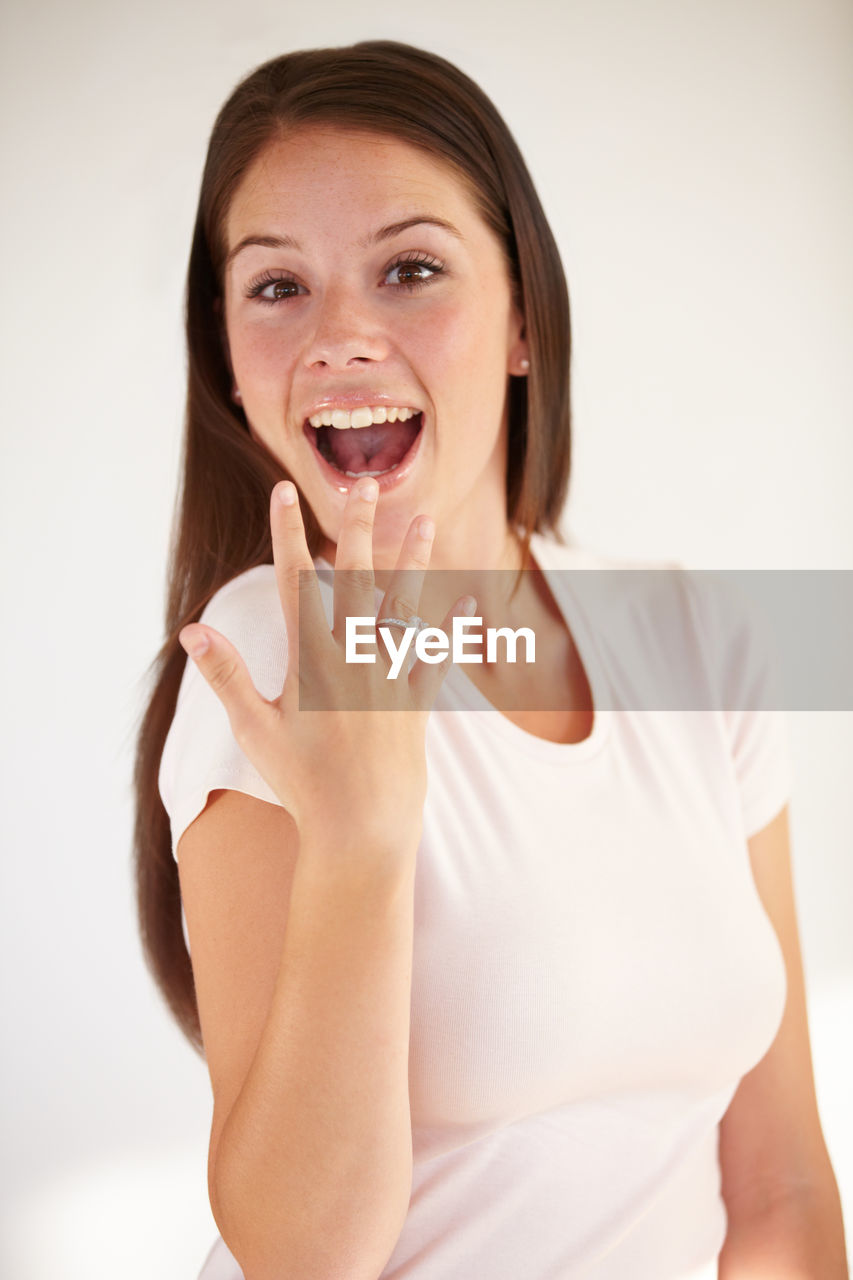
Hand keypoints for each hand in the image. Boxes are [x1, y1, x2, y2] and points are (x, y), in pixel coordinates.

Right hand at [178, 478, 472, 846]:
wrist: (361, 826)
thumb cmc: (301, 781)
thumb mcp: (256, 728)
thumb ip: (226, 675)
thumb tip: (192, 630)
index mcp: (311, 659)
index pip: (294, 581)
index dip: (287, 533)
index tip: (284, 491)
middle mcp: (354, 657)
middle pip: (356, 578)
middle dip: (359, 527)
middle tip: (367, 484)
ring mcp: (390, 675)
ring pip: (405, 606)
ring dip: (415, 561)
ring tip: (427, 521)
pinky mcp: (418, 700)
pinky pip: (439, 655)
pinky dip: (453, 628)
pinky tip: (469, 601)